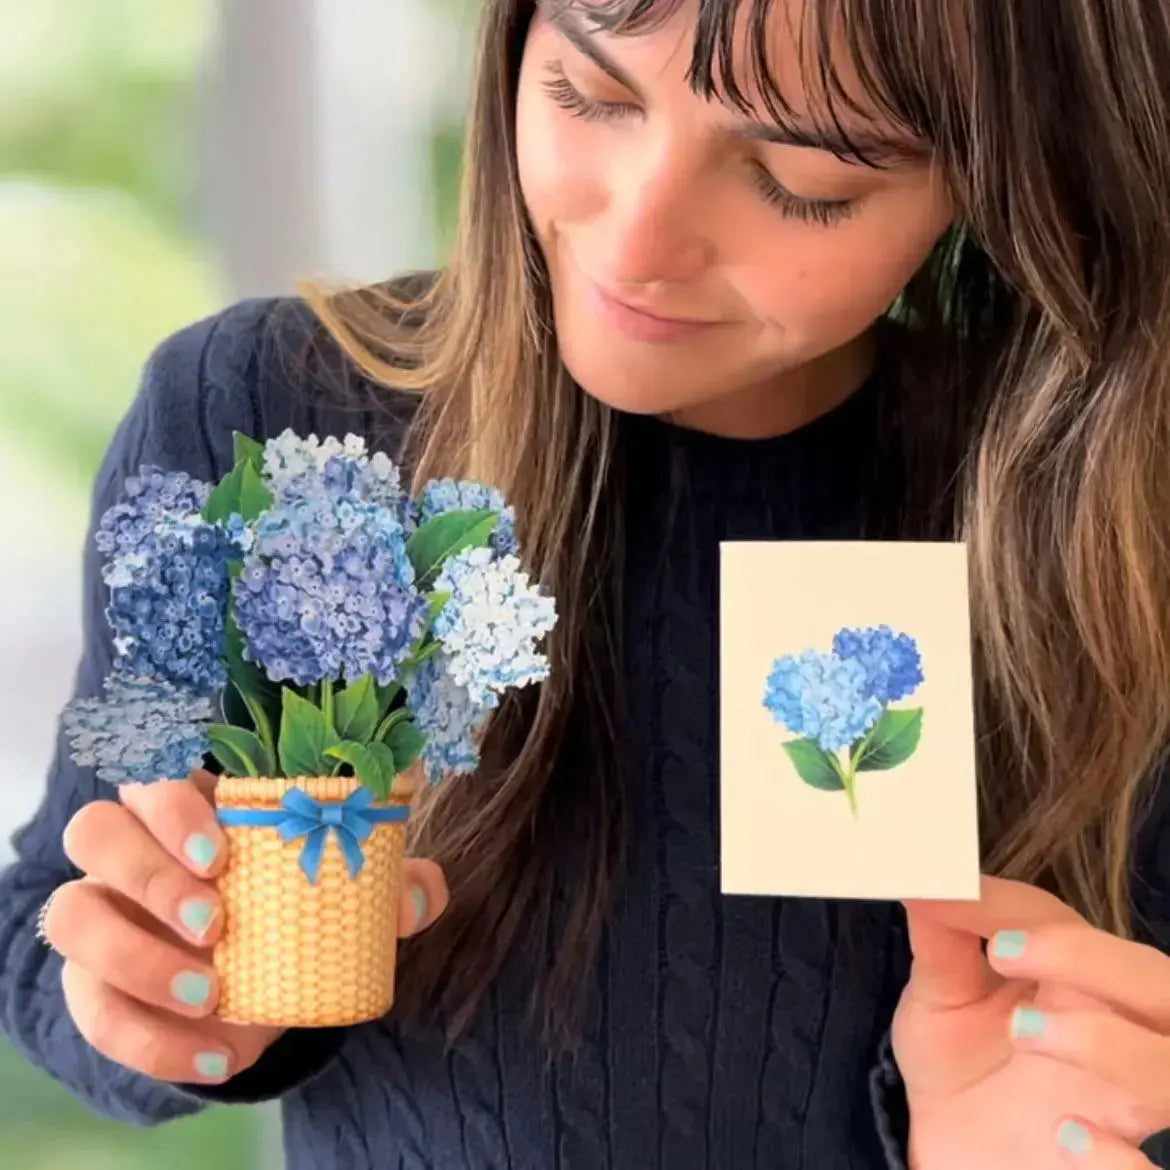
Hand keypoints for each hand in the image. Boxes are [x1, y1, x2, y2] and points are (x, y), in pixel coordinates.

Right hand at [44, 768, 447, 1084]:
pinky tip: (214, 1053)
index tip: (223, 853)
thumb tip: (426, 890)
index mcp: (190, 807)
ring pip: (73, 913)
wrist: (252, 990)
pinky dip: (148, 1039)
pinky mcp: (89, 986)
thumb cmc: (290, 913)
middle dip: (151, 874)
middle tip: (217, 921)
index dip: (173, 805)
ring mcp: (101, 915)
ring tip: (209, 991)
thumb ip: (384, 885)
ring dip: (135, 955)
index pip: (154, 773)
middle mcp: (129, 852)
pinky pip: (91, 1009)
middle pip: (95, 831)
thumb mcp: (340, 893)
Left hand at [896, 875, 1169, 1168]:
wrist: (952, 1147)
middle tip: (1001, 949)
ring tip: (1021, 1031)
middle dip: (1092, 957)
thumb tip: (922, 875)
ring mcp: (1124, 1102)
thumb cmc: (959, 1057)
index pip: (1065, 922)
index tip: (955, 894)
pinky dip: (1124, 1158)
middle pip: (1156, 980)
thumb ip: (939, 938)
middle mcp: (1118, 1030)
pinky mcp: (1115, 1164)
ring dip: (1109, 1043)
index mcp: (1075, 976)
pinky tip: (1068, 1137)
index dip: (1012, 905)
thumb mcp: (940, 995)